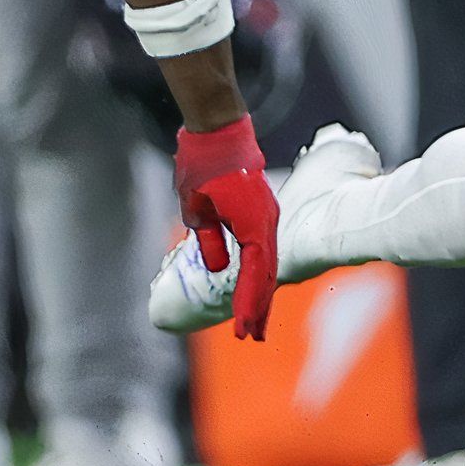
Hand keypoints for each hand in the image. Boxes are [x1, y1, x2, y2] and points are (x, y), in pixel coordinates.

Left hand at [174, 115, 279, 339]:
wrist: (219, 128)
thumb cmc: (203, 164)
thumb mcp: (195, 208)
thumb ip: (208, 240)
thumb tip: (219, 268)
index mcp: (253, 222)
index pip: (255, 272)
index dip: (248, 303)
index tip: (242, 331)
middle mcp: (267, 220)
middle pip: (267, 272)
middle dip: (259, 305)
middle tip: (252, 336)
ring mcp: (267, 215)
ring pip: (269, 261)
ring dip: (261, 290)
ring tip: (255, 320)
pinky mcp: (261, 210)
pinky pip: (265, 249)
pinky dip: (259, 272)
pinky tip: (254, 286)